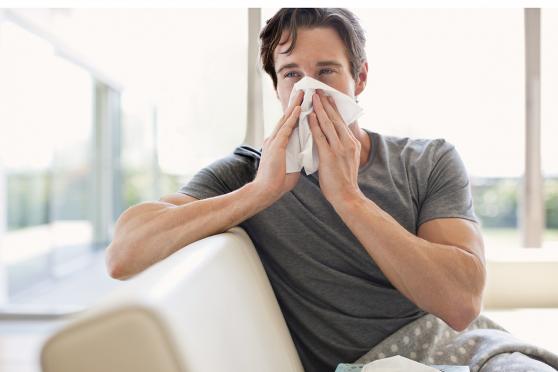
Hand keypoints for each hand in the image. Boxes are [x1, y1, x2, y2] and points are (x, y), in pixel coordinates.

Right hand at [252, 90, 303, 202]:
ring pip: (286, 119)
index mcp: (278, 143)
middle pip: (286, 117)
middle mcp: (274, 139)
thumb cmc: (278, 182)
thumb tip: (306, 153)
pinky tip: (298, 109)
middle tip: (302, 90)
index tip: (302, 102)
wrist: (266, 191)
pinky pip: (286, 129)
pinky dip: (293, 118)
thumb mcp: (292, 165)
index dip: (295, 113)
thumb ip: (297, 156)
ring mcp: (274, 141)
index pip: (288, 124)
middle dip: (294, 104)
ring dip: (294, 106)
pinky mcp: (276, 146)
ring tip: (302, 94)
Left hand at [308, 89, 363, 205]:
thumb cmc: (344, 181)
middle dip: (326, 104)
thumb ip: (341, 148)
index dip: (333, 109)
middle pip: (335, 119)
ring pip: (328, 124)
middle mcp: (347, 143)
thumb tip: (334, 140)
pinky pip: (321, 137)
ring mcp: (339, 148)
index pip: (341, 122)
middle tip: (319, 91)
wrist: (347, 196)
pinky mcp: (330, 156)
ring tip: (313, 98)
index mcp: (352, 143)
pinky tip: (310, 116)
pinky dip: (315, 125)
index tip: (327, 97)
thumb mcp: (347, 160)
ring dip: (320, 109)